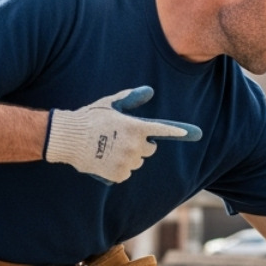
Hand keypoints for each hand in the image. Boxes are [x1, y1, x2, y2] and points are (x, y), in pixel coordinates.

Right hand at [44, 86, 200, 183]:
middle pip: (150, 150)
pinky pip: (125, 173)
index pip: (163, 129)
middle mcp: (134, 145)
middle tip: (120, 139)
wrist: (67, 137)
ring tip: (108, 149)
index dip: (180, 131)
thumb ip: (132, 98)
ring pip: (137, 162)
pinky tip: (104, 160)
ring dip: (128, 158)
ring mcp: (127, 161)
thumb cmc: (90, 117)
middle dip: (140, 146)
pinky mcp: (118, 174)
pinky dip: (117, 170)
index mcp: (135, 126)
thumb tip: (150, 91)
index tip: (198, 133)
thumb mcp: (111, 104)